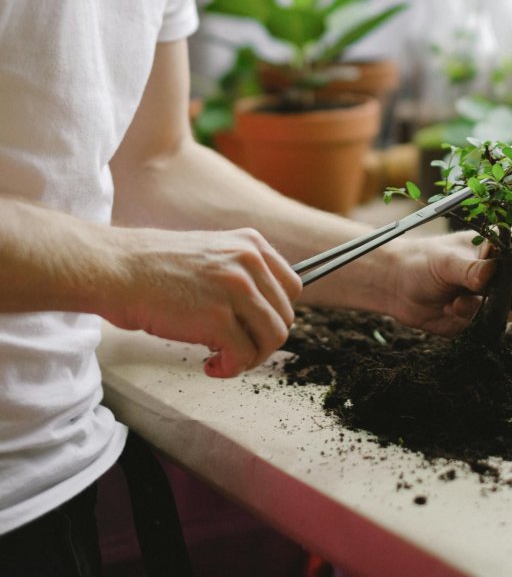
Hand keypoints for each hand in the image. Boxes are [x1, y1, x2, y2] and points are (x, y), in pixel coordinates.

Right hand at [104, 227, 301, 377]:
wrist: (117, 269)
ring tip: (223, 358)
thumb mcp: (211, 253)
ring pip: (272, 338)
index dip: (274, 313)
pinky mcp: (218, 318)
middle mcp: (250, 262)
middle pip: (284, 316)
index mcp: (251, 244)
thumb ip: (240, 272)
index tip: (252, 327)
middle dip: (261, 340)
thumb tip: (262, 310)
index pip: (292, 287)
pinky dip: (230, 369)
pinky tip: (210, 366)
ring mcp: (237, 289)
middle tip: (234, 348)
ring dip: (249, 357)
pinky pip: (244, 356)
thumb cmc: (154, 267)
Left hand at [379, 229, 511, 337]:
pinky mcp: (483, 317)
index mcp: (494, 245)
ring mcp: (493, 294)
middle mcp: (499, 270)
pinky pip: (496, 323)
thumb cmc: (420, 262)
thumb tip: (490, 274)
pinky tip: (453, 309)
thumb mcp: (444, 262)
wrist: (396, 288)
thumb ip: (469, 270)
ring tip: (469, 304)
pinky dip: (480, 320)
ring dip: (505, 309)